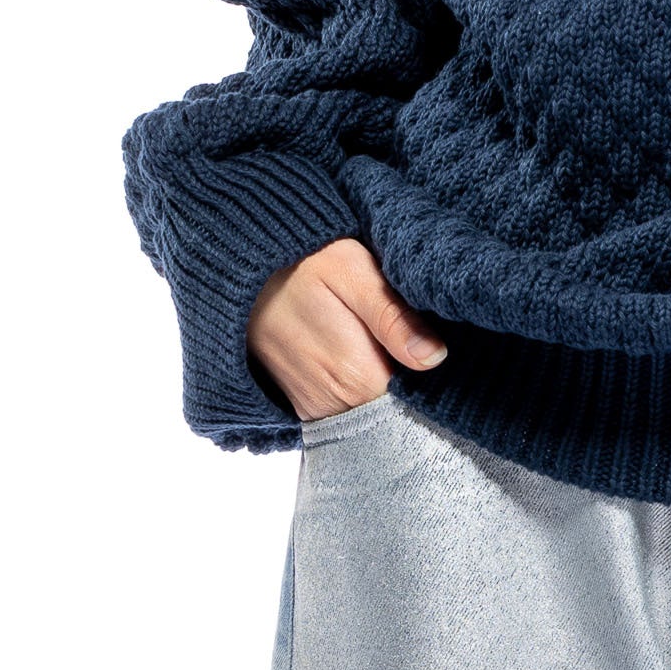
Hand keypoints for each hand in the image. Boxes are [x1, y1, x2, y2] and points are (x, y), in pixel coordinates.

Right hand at [247, 238, 447, 419]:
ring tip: (377, 340)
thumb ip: (393, 316)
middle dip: (412, 381)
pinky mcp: (305, 406)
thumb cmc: (299, 260)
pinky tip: (358, 354)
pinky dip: (361, 390)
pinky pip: (348, 410)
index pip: (420, 399)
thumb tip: (434, 358)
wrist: (236, 267)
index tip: (432, 343)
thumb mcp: (351, 271)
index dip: (433, 373)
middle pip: (397, 408)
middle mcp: (337, 404)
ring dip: (385, 384)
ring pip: (373, 410)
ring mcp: (318, 409)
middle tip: (406, 336)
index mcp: (359, 377)